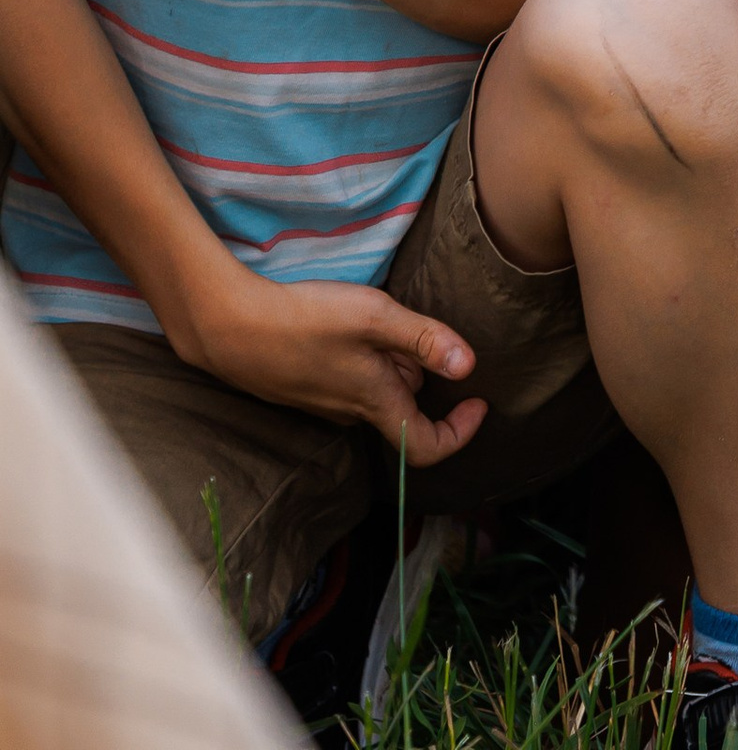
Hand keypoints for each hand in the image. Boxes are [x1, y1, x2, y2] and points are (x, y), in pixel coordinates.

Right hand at [181, 264, 487, 466]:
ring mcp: (326, 402)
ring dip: (394, 362)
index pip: (426, 448)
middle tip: (419, 329)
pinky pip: (352, 382)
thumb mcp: (374, 317)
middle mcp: (352, 412)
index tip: (478, 403)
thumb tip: (469, 367)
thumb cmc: (305, 321)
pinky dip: (367, 358)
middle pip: (404, 407)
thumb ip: (424, 339)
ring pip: (378, 391)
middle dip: (422, 372)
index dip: (459, 434)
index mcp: (375, 402)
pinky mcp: (306, 388)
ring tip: (383, 319)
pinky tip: (351, 322)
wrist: (231, 329)